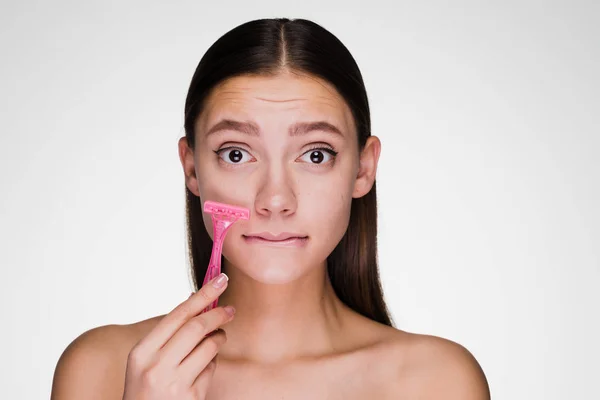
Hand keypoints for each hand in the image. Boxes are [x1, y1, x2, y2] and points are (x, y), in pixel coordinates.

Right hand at [122, 273, 234, 398]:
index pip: (178, 315)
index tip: (220, 280)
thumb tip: (195, 298)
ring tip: (217, 339)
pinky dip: (212, 363)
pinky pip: (211, 369)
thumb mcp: (145, 360)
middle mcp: (156, 367)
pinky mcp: (191, 398)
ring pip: (208, 347)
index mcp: (142, 352)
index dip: (202, 295)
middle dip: (217, 314)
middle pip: (196, 327)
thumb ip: (168, 333)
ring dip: (218, 338)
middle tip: (230, 309)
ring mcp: (174, 384)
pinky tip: (204, 366)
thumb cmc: (145, 388)